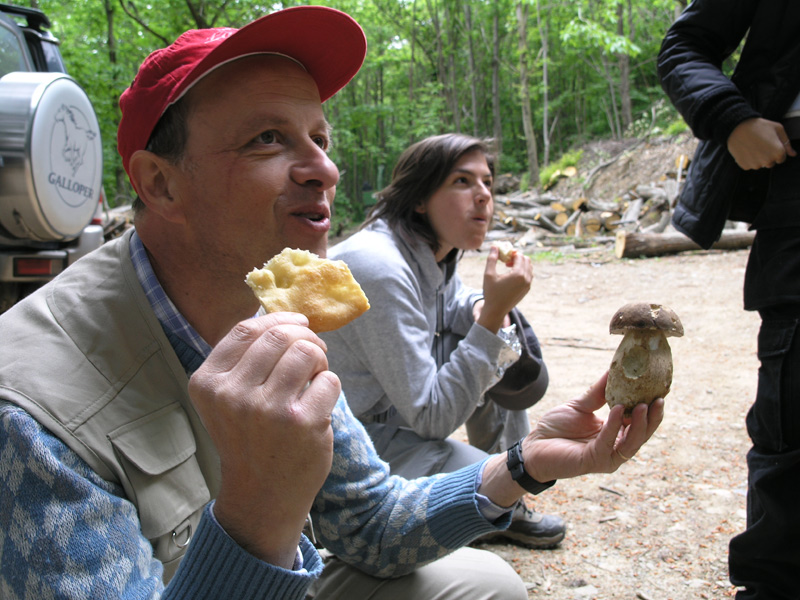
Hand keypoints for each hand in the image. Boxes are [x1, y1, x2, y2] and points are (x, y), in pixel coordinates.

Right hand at [188, 312, 340, 566]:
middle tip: (314, 352)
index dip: (279, 319)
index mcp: (208, 383)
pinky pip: (329, 380)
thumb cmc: (249, 438)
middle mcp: (233, 395)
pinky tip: (319, 403)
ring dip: (320, 358)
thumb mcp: (227, 398)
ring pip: (307, 352)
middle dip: (306, 337)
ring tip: (316, 375)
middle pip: (281, 336)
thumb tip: (282, 315)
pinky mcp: (303, 423)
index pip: (247, 330)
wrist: (261, 495)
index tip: (298, 322)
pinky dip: (329, 385)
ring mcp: (269, 410)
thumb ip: (244, 359)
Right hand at [477, 246, 532, 331]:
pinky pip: (528, 275)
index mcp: (518, 274)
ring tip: (507, 267)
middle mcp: (526, 279)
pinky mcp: (527, 289)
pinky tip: (510, 275)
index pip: (520, 256)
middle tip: (505, 260)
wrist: (495, 311)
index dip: (511, 253)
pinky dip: (522, 271)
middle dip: (517, 257)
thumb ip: (492, 259)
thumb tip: (495, 246)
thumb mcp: (488, 275)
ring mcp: (528, 285)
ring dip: (520, 264)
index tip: (503, 255)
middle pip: (526, 260)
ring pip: (529, 267)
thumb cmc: (491, 293)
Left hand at [522, 372, 663, 482]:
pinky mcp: (595, 461)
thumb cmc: (556, 427)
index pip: (639, 422)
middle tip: (659, 399)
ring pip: (632, 442)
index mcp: (615, 433)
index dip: (650, 408)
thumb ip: (599, 392)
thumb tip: (613, 370)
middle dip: (652, 417)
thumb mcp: (580, 405)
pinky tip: (618, 410)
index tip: (659, 390)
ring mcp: (607, 456)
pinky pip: (609, 442)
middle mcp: (615, 447)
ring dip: (639, 423)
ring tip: (643, 405)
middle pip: (642, 434)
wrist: (534, 446)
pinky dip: (614, 425)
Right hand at [727, 117, 796, 169]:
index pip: (781, 159)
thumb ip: (787, 143)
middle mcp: (768, 161)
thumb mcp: (778, 129)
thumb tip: (793, 154)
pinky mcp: (745, 166)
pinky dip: (748, 159)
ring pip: (760, 165)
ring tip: (752, 146)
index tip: (769, 143)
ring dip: (757, 158)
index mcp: (778, 152)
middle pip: (770, 163)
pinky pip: (749, 165)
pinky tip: (746, 150)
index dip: (776, 151)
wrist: (738, 127)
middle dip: (767, 156)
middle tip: (760, 144)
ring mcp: (756, 165)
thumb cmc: (759, 126)